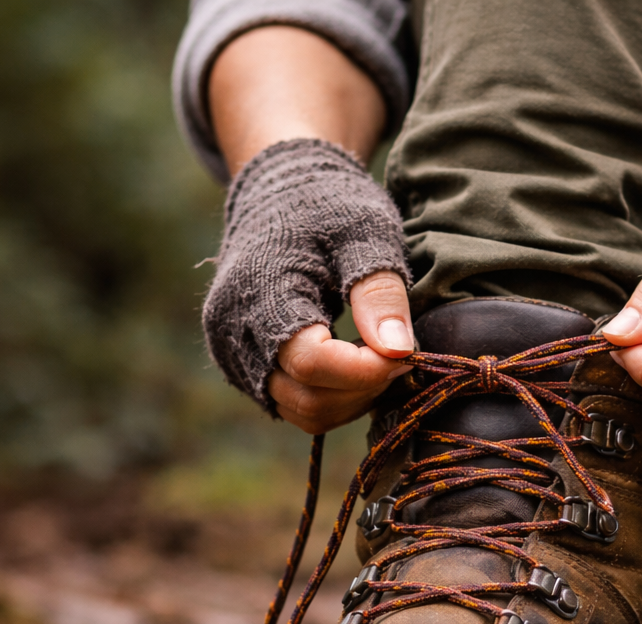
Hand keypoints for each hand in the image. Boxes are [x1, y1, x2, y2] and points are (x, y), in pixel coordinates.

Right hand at [202, 138, 412, 426]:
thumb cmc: (326, 205)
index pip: (313, 364)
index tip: (408, 350)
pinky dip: (333, 396)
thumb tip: (398, 350)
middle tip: (400, 353)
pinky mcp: (242, 369)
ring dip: (352, 398)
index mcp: (260, 294)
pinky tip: (355, 361)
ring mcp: (233, 356)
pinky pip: (294, 405)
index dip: (369, 369)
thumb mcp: (365, 233)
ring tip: (379, 355)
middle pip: (309, 400)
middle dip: (366, 387)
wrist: (278, 193)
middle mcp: (234, 334)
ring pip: (304, 412)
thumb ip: (379, 293)